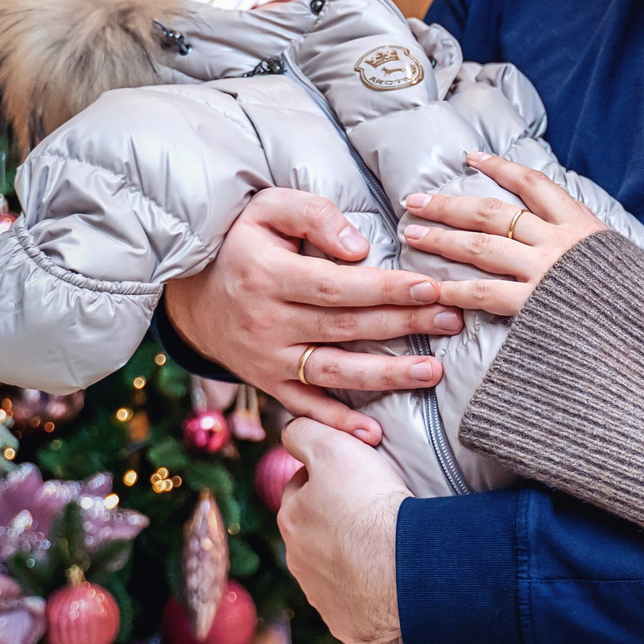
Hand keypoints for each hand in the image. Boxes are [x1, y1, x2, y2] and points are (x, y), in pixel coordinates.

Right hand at [165, 187, 463, 446]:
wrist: (193, 296)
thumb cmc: (244, 243)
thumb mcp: (268, 210)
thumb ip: (314, 215)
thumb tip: (358, 248)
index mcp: (268, 275)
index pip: (336, 285)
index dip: (384, 289)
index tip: (429, 287)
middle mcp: (266, 321)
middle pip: (344, 326)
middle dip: (402, 324)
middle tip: (450, 321)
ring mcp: (266, 358)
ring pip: (332, 371)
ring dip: (385, 375)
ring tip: (432, 371)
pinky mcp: (266, 383)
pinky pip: (304, 406)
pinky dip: (336, 422)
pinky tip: (373, 434)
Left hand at [277, 418, 406, 643]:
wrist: (405, 566)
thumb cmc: (371, 503)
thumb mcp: (334, 448)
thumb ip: (304, 433)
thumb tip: (289, 432)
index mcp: (292, 517)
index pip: (300, 488)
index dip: (326, 477)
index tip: (355, 477)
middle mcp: (298, 560)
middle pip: (313, 532)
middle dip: (333, 521)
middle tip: (371, 511)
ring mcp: (321, 596)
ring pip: (331, 569)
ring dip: (350, 557)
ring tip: (384, 547)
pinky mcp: (346, 623)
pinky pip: (354, 604)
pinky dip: (367, 592)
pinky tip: (389, 579)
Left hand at [401, 153, 607, 317]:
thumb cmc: (634, 295)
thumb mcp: (614, 253)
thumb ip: (584, 240)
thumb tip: (559, 230)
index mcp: (579, 224)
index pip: (533, 183)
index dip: (499, 167)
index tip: (472, 158)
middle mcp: (558, 241)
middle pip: (492, 213)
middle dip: (450, 205)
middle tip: (416, 200)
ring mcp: (544, 272)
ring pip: (481, 246)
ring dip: (442, 239)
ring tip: (413, 234)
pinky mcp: (534, 305)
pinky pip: (485, 293)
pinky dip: (455, 289)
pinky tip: (433, 288)